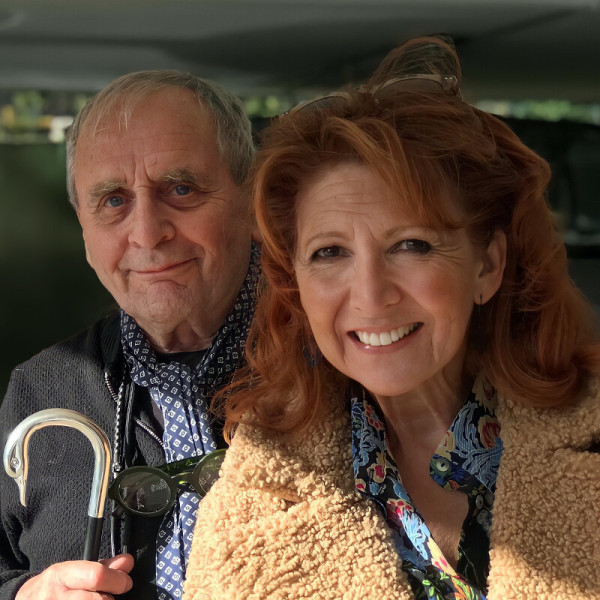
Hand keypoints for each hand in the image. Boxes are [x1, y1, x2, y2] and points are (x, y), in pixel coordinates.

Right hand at [15, 553, 133, 599]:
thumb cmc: (52, 588)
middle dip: (109, 599)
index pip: (96, 576)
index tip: (125, 583)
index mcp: (61, 575)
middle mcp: (54, 597)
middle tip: (108, 596)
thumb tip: (127, 562)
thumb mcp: (72, 572)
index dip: (117, 580)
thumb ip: (102, 567)